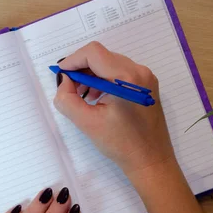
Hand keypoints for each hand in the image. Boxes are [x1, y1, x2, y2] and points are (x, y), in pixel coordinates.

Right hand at [54, 41, 175, 175]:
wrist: (151, 160)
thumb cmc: (121, 144)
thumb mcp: (87, 122)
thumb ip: (67, 99)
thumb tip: (64, 80)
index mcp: (126, 78)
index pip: (93, 53)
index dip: (73, 60)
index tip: (61, 75)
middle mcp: (140, 72)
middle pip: (102, 56)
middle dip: (82, 69)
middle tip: (70, 89)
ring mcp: (146, 77)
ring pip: (111, 63)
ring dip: (93, 75)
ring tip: (84, 97)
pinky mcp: (147, 85)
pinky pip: (121, 72)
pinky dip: (106, 80)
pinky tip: (99, 98)